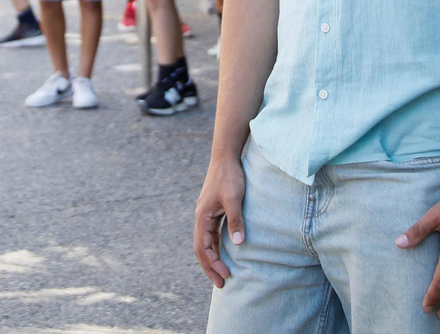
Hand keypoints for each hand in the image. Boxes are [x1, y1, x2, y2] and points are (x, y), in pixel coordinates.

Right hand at [193, 155, 245, 287]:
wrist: (226, 156)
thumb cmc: (230, 176)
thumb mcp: (234, 199)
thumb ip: (235, 221)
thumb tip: (238, 244)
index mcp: (202, 217)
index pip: (203, 248)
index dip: (212, 264)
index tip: (225, 275)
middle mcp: (201, 217)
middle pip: (201, 248)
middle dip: (210, 267)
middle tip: (222, 284)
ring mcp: (207, 214)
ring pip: (206, 242)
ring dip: (213, 258)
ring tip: (223, 273)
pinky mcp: (214, 210)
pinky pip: (212, 234)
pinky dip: (217, 246)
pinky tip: (226, 253)